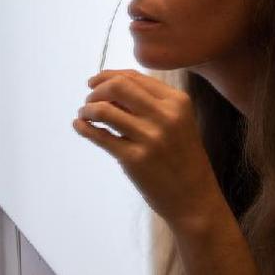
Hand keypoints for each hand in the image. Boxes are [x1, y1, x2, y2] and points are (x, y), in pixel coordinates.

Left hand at [73, 70, 222, 231]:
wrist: (195, 199)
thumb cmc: (182, 157)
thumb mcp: (177, 122)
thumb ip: (149, 103)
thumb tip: (107, 87)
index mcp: (177, 101)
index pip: (134, 76)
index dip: (108, 75)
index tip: (93, 82)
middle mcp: (165, 116)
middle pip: (118, 86)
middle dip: (96, 90)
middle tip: (88, 100)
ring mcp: (150, 138)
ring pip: (104, 110)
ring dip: (87, 109)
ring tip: (84, 115)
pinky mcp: (135, 159)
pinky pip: (100, 136)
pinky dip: (84, 128)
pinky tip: (79, 126)